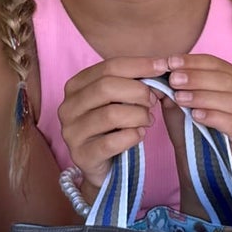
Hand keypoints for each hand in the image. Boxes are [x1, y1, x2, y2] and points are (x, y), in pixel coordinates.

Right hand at [57, 57, 170, 192]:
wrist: (103, 165)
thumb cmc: (113, 127)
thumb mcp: (120, 100)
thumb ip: (135, 83)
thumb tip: (161, 69)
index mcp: (76, 86)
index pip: (108, 67)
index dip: (138, 65)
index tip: (162, 66)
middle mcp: (68, 107)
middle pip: (106, 87)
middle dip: (138, 91)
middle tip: (154, 100)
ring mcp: (71, 132)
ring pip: (111, 114)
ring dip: (138, 115)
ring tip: (148, 120)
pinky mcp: (81, 155)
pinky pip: (111, 142)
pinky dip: (132, 136)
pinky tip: (139, 135)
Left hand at [162, 54, 231, 169]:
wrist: (195, 165)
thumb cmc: (190, 129)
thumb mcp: (179, 102)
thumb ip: (174, 85)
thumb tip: (162, 67)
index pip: (218, 64)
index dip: (194, 61)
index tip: (170, 63)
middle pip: (226, 80)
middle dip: (197, 77)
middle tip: (174, 79)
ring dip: (203, 96)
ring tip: (179, 97)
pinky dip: (213, 117)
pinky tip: (195, 115)